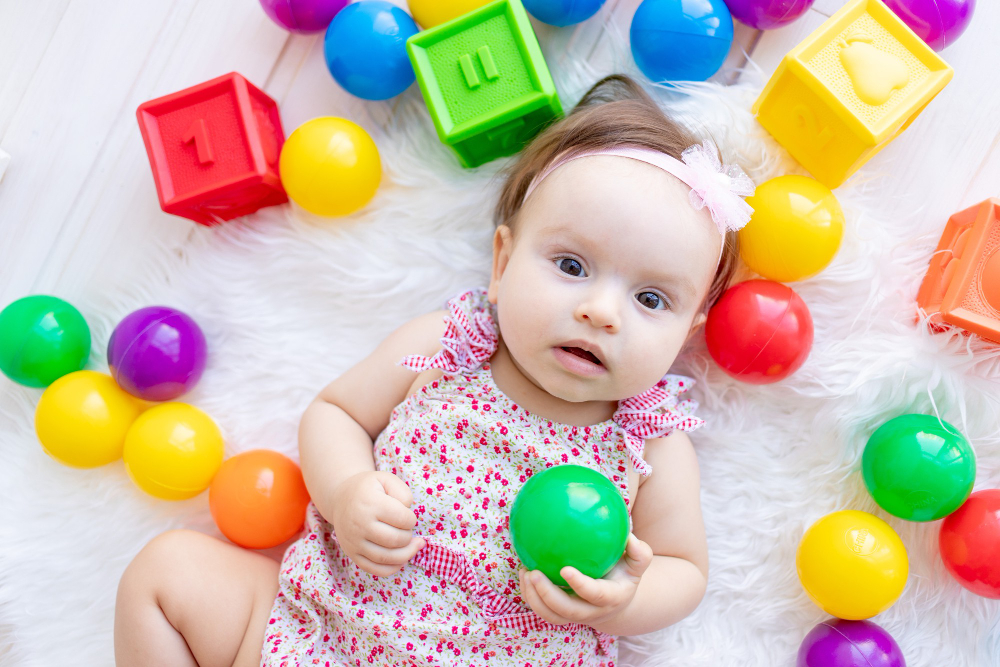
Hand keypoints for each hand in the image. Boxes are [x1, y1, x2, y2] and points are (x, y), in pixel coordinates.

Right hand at [329, 470, 424, 576]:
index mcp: (370, 503)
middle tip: (405, 528)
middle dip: (408, 536)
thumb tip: (408, 510)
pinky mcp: (352, 554)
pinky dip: (393, 568)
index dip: (411, 519)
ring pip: (387, 558)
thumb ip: (402, 491)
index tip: (407, 515)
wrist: (340, 499)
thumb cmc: (368, 489)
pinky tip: (402, 559)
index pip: (402, 519)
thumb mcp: (385, 479)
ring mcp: (354, 542)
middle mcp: (360, 525)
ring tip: (412, 545)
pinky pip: (375, 569)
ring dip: (406, 553)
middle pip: (396, 540)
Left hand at [518, 533, 652, 629]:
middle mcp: (591, 612)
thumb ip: (640, 552)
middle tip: (533, 573)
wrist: (617, 601)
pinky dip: (529, 594)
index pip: (594, 595)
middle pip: (567, 611)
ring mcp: (574, 616)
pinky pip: (542, 609)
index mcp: (610, 598)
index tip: (565, 569)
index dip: (580, 585)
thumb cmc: (625, 573)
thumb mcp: (638, 563)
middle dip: (547, 595)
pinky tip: (523, 571)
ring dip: (534, 597)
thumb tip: (630, 537)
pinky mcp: (560, 614)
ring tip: (524, 572)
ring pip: (550, 615)